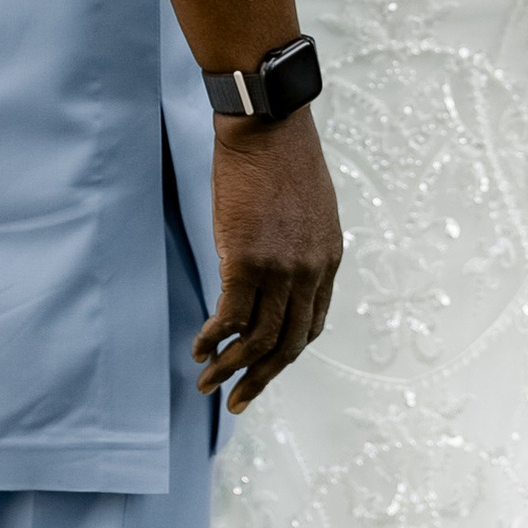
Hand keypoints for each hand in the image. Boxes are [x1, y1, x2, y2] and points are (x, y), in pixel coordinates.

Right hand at [194, 108, 342, 412]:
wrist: (267, 125)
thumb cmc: (281, 158)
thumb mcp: (309, 208)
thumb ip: (299, 246)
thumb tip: (275, 272)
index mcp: (328, 259)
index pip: (312, 325)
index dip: (286, 353)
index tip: (264, 368)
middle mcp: (309, 271)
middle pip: (288, 344)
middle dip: (260, 379)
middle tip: (236, 401)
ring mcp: (280, 269)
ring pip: (257, 339)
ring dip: (230, 368)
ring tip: (206, 382)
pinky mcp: (246, 261)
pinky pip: (230, 317)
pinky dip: (213, 338)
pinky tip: (199, 346)